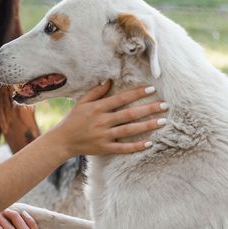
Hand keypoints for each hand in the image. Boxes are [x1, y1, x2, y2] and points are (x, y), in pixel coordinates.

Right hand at [48, 81, 167, 155]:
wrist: (63, 141)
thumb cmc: (73, 120)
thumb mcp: (82, 102)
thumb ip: (96, 92)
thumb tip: (109, 80)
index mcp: (97, 108)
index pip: (121, 99)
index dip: (136, 93)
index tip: (151, 89)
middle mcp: (102, 121)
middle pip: (129, 114)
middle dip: (148, 109)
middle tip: (165, 105)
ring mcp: (104, 136)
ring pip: (129, 130)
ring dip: (147, 126)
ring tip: (162, 121)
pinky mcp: (104, 148)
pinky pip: (123, 148)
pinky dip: (136, 147)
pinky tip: (149, 143)